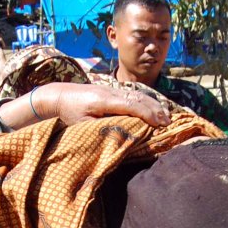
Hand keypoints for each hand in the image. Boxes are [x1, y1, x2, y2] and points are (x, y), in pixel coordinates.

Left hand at [42, 82, 170, 126]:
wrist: (58, 95)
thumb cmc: (68, 114)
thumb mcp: (82, 126)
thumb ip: (101, 130)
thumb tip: (121, 138)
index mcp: (103, 100)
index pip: (131, 105)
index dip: (147, 114)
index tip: (160, 124)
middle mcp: (110, 91)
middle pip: (139, 97)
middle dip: (156, 109)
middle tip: (169, 123)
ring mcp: (111, 89)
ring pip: (137, 94)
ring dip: (153, 105)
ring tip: (166, 116)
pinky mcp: (111, 90)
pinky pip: (133, 95)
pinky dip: (146, 102)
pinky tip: (154, 109)